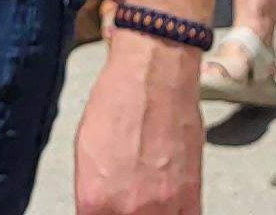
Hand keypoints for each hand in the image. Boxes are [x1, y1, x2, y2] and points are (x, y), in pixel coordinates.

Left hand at [72, 34, 203, 213]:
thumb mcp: (84, 151)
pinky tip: (168, 205)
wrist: (155, 76)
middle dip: (122, 211)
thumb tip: (98, 208)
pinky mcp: (190, 195)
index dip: (100, 212)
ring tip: (146, 198)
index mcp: (94, 200)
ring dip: (150, 212)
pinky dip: (175, 213)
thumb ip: (92, 192)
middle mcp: (128, 209)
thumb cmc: (118, 102)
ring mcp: (162, 206)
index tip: (104, 207)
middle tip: (125, 197)